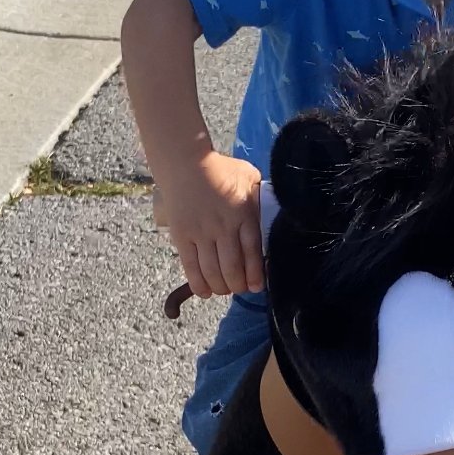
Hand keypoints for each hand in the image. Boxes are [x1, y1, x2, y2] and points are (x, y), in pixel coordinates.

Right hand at [156, 153, 263, 298]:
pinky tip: (205, 292)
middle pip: (232, 267)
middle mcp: (223, 226)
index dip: (255, 274)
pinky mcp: (182, 235)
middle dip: (237, 285)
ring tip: (224, 289)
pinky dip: (198, 283)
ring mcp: (201, 232)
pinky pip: (190, 266)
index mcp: (243, 213)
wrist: (185, 162)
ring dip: (220, 287)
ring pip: (212, 271)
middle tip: (239, 288)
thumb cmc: (220, 170)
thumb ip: (261, 196)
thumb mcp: (249, 177)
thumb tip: (272, 212)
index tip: (256, 286)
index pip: (252, 252)